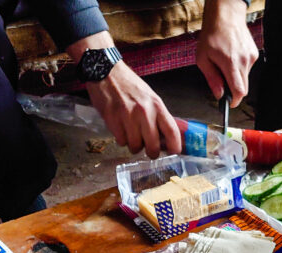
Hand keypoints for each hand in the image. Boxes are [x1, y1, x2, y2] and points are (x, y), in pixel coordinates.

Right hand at [67, 32, 181, 157]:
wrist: (106, 72)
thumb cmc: (129, 85)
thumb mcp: (150, 97)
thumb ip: (158, 116)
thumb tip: (165, 138)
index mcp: (157, 105)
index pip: (171, 131)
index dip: (174, 146)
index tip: (173, 152)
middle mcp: (144, 111)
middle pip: (153, 146)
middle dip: (152, 152)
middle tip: (149, 151)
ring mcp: (127, 116)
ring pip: (135, 146)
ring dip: (134, 146)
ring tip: (132, 136)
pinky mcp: (112, 119)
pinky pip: (121, 141)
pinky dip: (122, 139)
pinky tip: (121, 130)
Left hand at [196, 0, 258, 106]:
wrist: (225, 15)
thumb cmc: (212, 34)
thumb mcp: (202, 58)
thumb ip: (211, 78)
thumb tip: (218, 94)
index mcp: (231, 63)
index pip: (239, 91)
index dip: (235, 101)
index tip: (229, 104)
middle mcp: (244, 61)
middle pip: (244, 87)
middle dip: (233, 89)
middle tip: (222, 81)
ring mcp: (251, 57)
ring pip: (245, 77)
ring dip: (235, 76)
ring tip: (225, 63)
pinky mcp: (254, 53)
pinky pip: (247, 67)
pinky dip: (239, 67)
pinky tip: (231, 57)